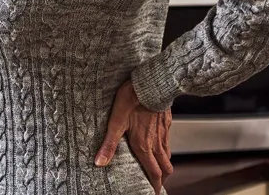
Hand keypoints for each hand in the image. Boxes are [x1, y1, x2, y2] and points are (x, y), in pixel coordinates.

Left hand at [95, 79, 172, 194]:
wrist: (151, 83)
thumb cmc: (132, 100)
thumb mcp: (115, 122)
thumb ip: (109, 144)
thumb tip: (100, 162)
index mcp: (144, 146)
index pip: (154, 172)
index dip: (155, 185)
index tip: (153, 192)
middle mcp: (156, 143)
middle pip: (165, 168)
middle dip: (161, 179)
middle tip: (156, 184)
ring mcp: (163, 133)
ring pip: (168, 155)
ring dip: (164, 165)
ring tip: (158, 168)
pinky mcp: (166, 123)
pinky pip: (168, 141)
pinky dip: (165, 149)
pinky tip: (159, 145)